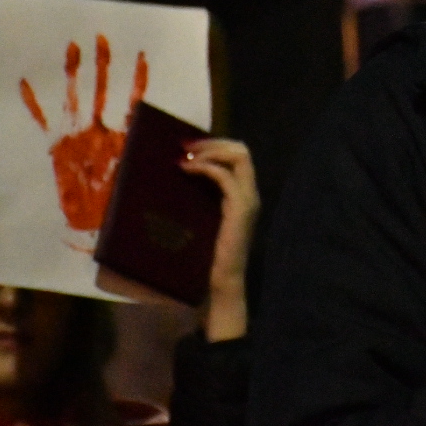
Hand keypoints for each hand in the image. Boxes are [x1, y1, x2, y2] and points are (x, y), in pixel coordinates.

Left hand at [181, 137, 259, 340]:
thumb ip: (199, 199)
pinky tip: (187, 170)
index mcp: (242, 194)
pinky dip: (206, 167)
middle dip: (212, 143)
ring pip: (238, 156)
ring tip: (186, 157)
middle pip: (241, 150)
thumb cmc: (205, 256)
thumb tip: (175, 177)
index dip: (214, 144)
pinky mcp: (241, 208)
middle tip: (185, 147)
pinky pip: (225, 176)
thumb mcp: (202, 219)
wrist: (219, 283)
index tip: (187, 146)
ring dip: (210, 151)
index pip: (238, 155)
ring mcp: (248, 199)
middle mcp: (250, 192)